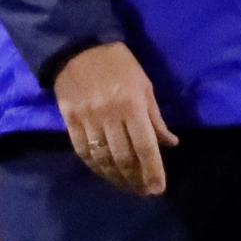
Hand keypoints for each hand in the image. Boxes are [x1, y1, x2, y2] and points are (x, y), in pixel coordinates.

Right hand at [53, 42, 178, 195]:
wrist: (79, 48)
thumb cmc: (120, 65)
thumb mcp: (145, 85)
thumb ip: (155, 117)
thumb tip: (170, 144)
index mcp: (132, 105)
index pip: (145, 146)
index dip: (153, 171)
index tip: (159, 189)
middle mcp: (110, 116)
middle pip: (123, 157)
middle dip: (136, 179)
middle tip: (145, 192)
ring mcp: (87, 119)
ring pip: (103, 159)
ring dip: (117, 178)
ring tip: (129, 187)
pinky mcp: (70, 121)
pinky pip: (82, 151)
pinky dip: (95, 167)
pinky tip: (106, 174)